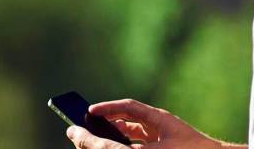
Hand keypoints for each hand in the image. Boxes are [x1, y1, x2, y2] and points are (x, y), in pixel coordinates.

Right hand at [66, 99, 222, 148]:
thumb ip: (131, 146)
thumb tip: (105, 144)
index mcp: (157, 118)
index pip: (129, 107)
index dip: (108, 108)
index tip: (89, 112)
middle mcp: (159, 124)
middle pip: (128, 118)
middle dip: (108, 121)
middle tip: (88, 125)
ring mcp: (163, 136)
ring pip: (134, 132)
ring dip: (116, 135)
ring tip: (98, 139)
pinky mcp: (166, 146)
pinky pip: (142, 143)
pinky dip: (129, 145)